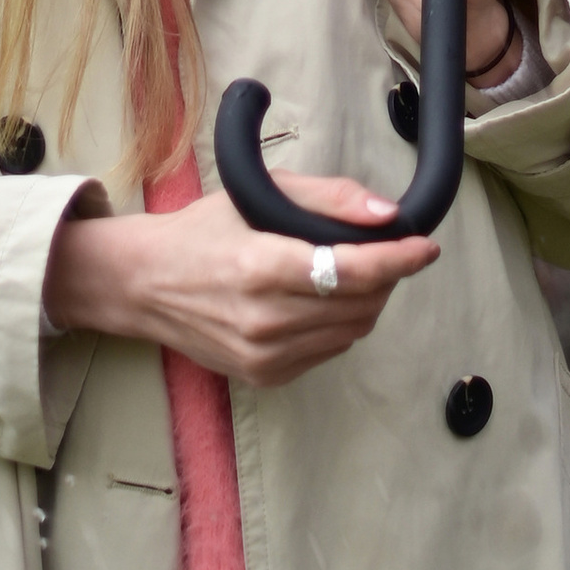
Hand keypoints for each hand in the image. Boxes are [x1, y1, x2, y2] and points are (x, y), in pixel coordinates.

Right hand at [42, 176, 436, 387]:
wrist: (144, 284)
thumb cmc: (202, 231)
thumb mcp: (260, 193)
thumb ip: (327, 198)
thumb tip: (386, 215)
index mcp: (262, 268)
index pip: (353, 271)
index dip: (398, 259)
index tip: (424, 246)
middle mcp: (265, 320)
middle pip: (360, 304)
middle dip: (386, 277)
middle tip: (386, 251)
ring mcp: (264, 356)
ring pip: (351, 332)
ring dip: (368, 302)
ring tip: (357, 273)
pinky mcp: (263, 376)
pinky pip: (328, 351)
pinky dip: (340, 325)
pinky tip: (326, 300)